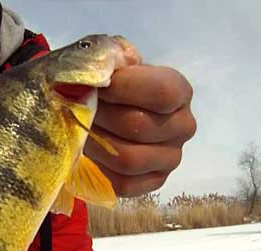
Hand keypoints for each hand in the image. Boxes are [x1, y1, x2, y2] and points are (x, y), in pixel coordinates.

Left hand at [86, 64, 196, 196]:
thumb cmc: (110, 84)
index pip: (161, 92)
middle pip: (138, 126)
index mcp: (179, 91)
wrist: (106, 111)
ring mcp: (171, 158)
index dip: (123, 89)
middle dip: (100, 117)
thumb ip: (109, 57)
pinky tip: (90, 154)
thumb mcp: (110, 61)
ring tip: (81, 131)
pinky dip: (100, 170)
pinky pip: (125, 184)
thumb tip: (108, 68)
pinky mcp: (154, 182)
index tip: (97, 86)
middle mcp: (183, 126)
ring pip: (129, 158)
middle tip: (77, 110)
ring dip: (96, 144)